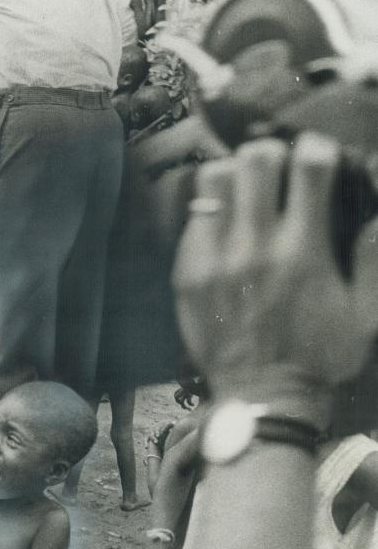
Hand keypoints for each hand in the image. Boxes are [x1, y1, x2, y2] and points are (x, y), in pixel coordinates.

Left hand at [173, 135, 377, 421]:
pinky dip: (212, 213)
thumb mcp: (365, 313)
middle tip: (278, 175)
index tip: (320, 158)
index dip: (318, 148)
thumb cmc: (319, 358)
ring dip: (235, 177)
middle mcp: (257, 247)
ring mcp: (216, 259)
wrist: (262, 400)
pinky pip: (193, 218)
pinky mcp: (188, 274)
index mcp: (306, 250)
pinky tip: (226, 230)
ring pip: (216, 178)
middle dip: (274, 155)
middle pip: (257, 158)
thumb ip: (373, 254)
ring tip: (246, 195)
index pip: (310, 163)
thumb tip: (374, 203)